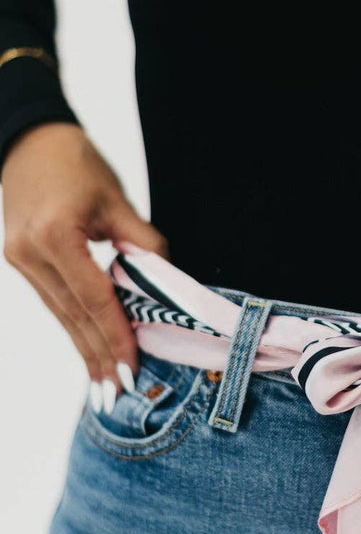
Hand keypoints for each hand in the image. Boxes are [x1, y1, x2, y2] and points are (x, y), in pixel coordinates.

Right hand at [1, 121, 170, 412]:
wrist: (28, 139)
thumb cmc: (75, 163)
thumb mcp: (117, 201)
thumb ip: (144, 245)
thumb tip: (166, 281)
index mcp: (55, 235)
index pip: (95, 299)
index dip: (116, 337)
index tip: (132, 370)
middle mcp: (30, 253)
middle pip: (74, 317)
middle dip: (98, 358)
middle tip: (117, 394)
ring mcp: (20, 260)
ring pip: (61, 316)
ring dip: (84, 351)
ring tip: (103, 387)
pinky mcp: (21, 261)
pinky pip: (54, 303)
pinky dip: (74, 329)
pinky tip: (87, 352)